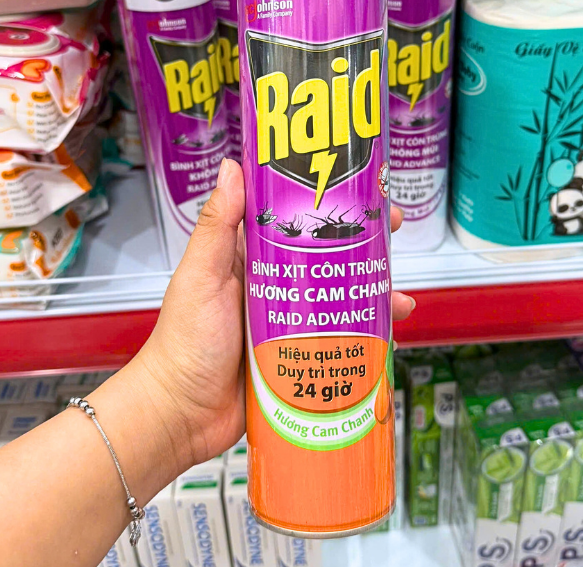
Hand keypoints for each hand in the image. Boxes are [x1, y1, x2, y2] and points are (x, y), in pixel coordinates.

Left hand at [136, 158, 414, 471]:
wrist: (183, 415)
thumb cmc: (185, 342)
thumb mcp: (201, 276)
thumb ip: (216, 226)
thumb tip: (233, 167)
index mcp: (252, 258)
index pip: (296, 219)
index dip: (330, 203)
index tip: (362, 190)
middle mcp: (277, 285)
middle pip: (328, 256)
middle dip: (365, 245)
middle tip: (393, 232)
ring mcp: (292, 321)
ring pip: (341, 298)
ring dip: (373, 293)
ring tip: (400, 296)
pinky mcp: (301, 355)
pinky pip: (340, 340)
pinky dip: (367, 336)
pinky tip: (389, 337)